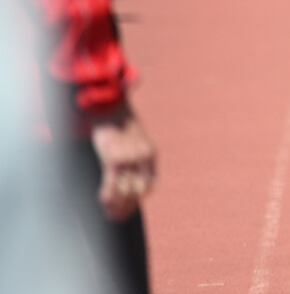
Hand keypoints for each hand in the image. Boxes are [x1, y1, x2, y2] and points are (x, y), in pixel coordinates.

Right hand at [91, 103, 156, 221]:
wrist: (110, 109)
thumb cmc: (121, 126)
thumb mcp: (136, 141)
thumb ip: (136, 159)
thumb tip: (130, 178)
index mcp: (151, 154)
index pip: (151, 183)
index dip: (140, 197)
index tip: (130, 205)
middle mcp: (143, 157)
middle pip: (139, 190)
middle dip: (128, 204)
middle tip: (117, 214)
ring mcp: (129, 159)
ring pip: (125, 190)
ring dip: (117, 204)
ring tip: (110, 212)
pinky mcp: (113, 159)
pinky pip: (111, 184)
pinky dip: (108, 196)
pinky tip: (104, 203)